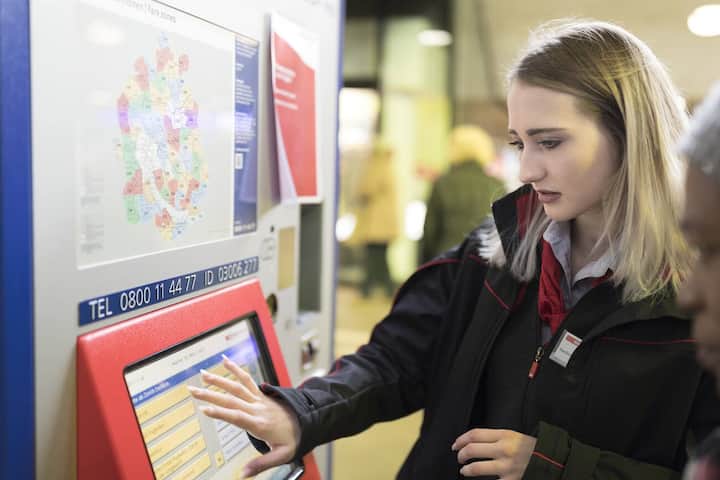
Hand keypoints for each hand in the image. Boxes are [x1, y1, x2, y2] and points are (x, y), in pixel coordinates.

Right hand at [188, 356, 300, 477]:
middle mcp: (257, 409)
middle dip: (211, 395)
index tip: (205, 409)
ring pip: (237, 387)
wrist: (307, 422)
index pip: (238, 417)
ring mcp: (258, 400)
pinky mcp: (260, 395)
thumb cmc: (292, 439)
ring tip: (202, 374)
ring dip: (219, 380)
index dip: (221, 413)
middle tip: (193, 390)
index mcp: (260, 424)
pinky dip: (236, 369)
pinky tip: (225, 361)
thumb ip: (261, 464)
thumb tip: (243, 473)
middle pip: (232, 400)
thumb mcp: (281, 456)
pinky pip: (247, 380)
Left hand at [451, 428, 535, 478]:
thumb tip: (473, 442)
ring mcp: (507, 466)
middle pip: (472, 450)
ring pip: (477, 468)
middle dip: (461, 455)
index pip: (475, 434)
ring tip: (465, 471)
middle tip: (460, 458)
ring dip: (467, 470)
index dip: (461, 440)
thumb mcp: (514, 436)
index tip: (456, 445)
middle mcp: (504, 449)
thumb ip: (495, 438)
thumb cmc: (531, 449)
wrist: (553, 461)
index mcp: (505, 435)